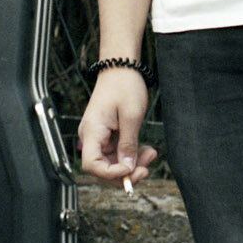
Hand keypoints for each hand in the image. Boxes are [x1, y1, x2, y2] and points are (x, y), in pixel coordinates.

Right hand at [78, 67, 156, 185]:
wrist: (120, 69)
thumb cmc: (124, 86)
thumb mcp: (131, 116)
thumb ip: (128, 144)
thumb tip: (127, 168)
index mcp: (92, 131)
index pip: (92, 165)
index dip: (111, 173)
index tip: (130, 170)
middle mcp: (91, 137)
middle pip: (102, 169)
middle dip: (125, 173)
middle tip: (146, 169)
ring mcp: (98, 138)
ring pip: (112, 163)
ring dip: (132, 165)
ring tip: (150, 154)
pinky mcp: (107, 137)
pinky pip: (117, 154)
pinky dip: (131, 156)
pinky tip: (146, 150)